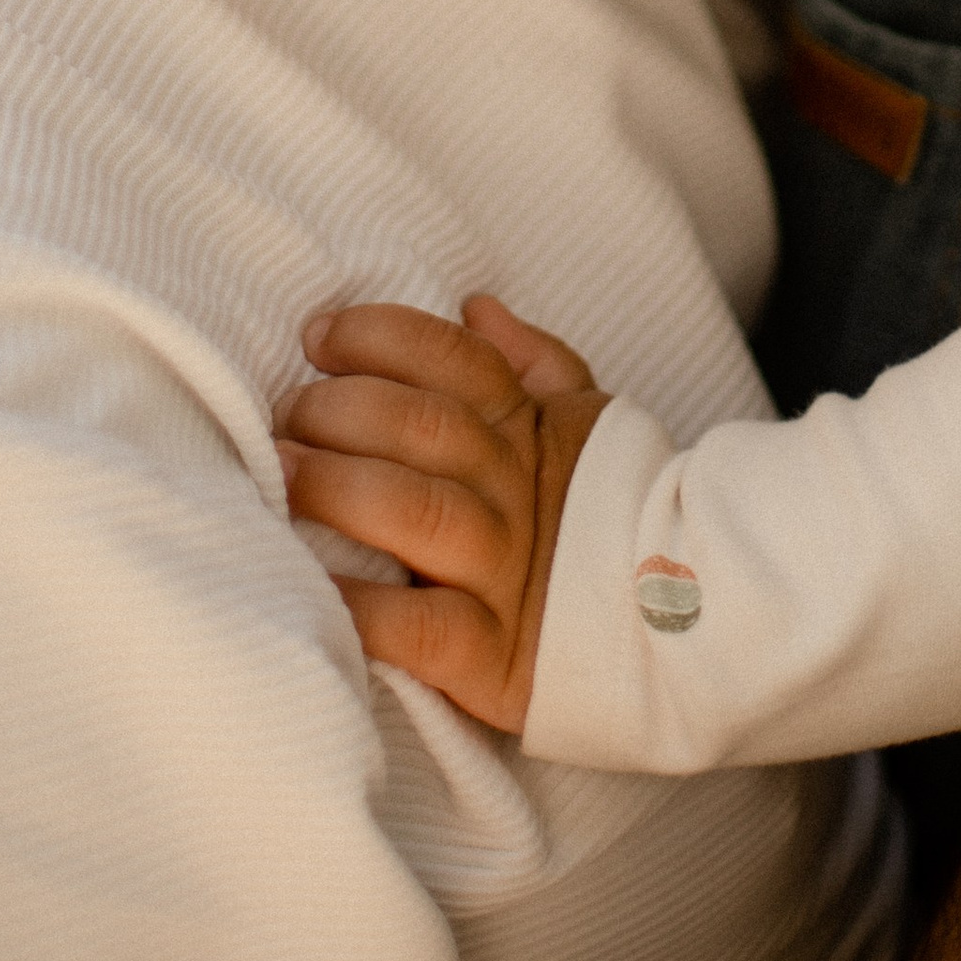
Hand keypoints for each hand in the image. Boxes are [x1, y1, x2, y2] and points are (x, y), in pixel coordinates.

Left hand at [276, 292, 607, 732]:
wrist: (681, 625)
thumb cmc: (605, 512)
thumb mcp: (584, 423)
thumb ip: (532, 362)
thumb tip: (474, 305)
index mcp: (528, 428)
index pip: (452, 357)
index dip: (378, 335)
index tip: (317, 335)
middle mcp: (514, 491)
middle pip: (422, 427)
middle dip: (339, 409)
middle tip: (284, 414)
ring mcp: (504, 571)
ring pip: (414, 512)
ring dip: (335, 487)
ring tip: (279, 475)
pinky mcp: (492, 655)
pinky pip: (416, 629)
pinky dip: (359, 607)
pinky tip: (312, 586)